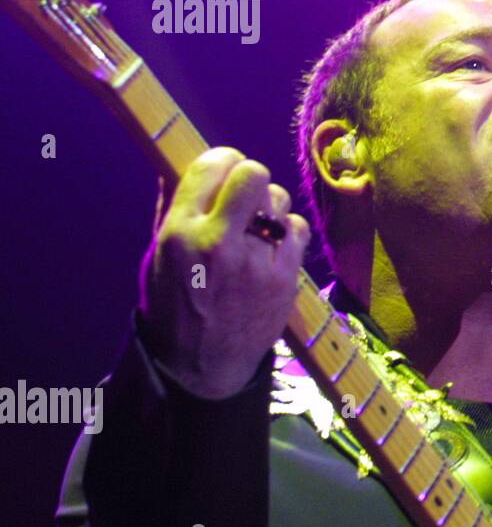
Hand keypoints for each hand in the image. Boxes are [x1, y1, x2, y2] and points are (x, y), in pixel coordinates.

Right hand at [137, 147, 309, 398]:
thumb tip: (178, 160)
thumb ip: (171, 207)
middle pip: (253, 173)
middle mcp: (217, 242)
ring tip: (255, 232)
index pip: (211, 165)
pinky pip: (298, 228)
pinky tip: (272, 251)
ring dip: (270, 209)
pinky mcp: (284, 277)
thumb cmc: (176, 306)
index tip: (227, 169)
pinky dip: (288, 234)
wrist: (202, 366)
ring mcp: (254, 261)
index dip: (224, 160)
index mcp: (179, 233)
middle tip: (246, 197)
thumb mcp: (157, 256)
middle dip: (251, 178)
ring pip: (278, 199)